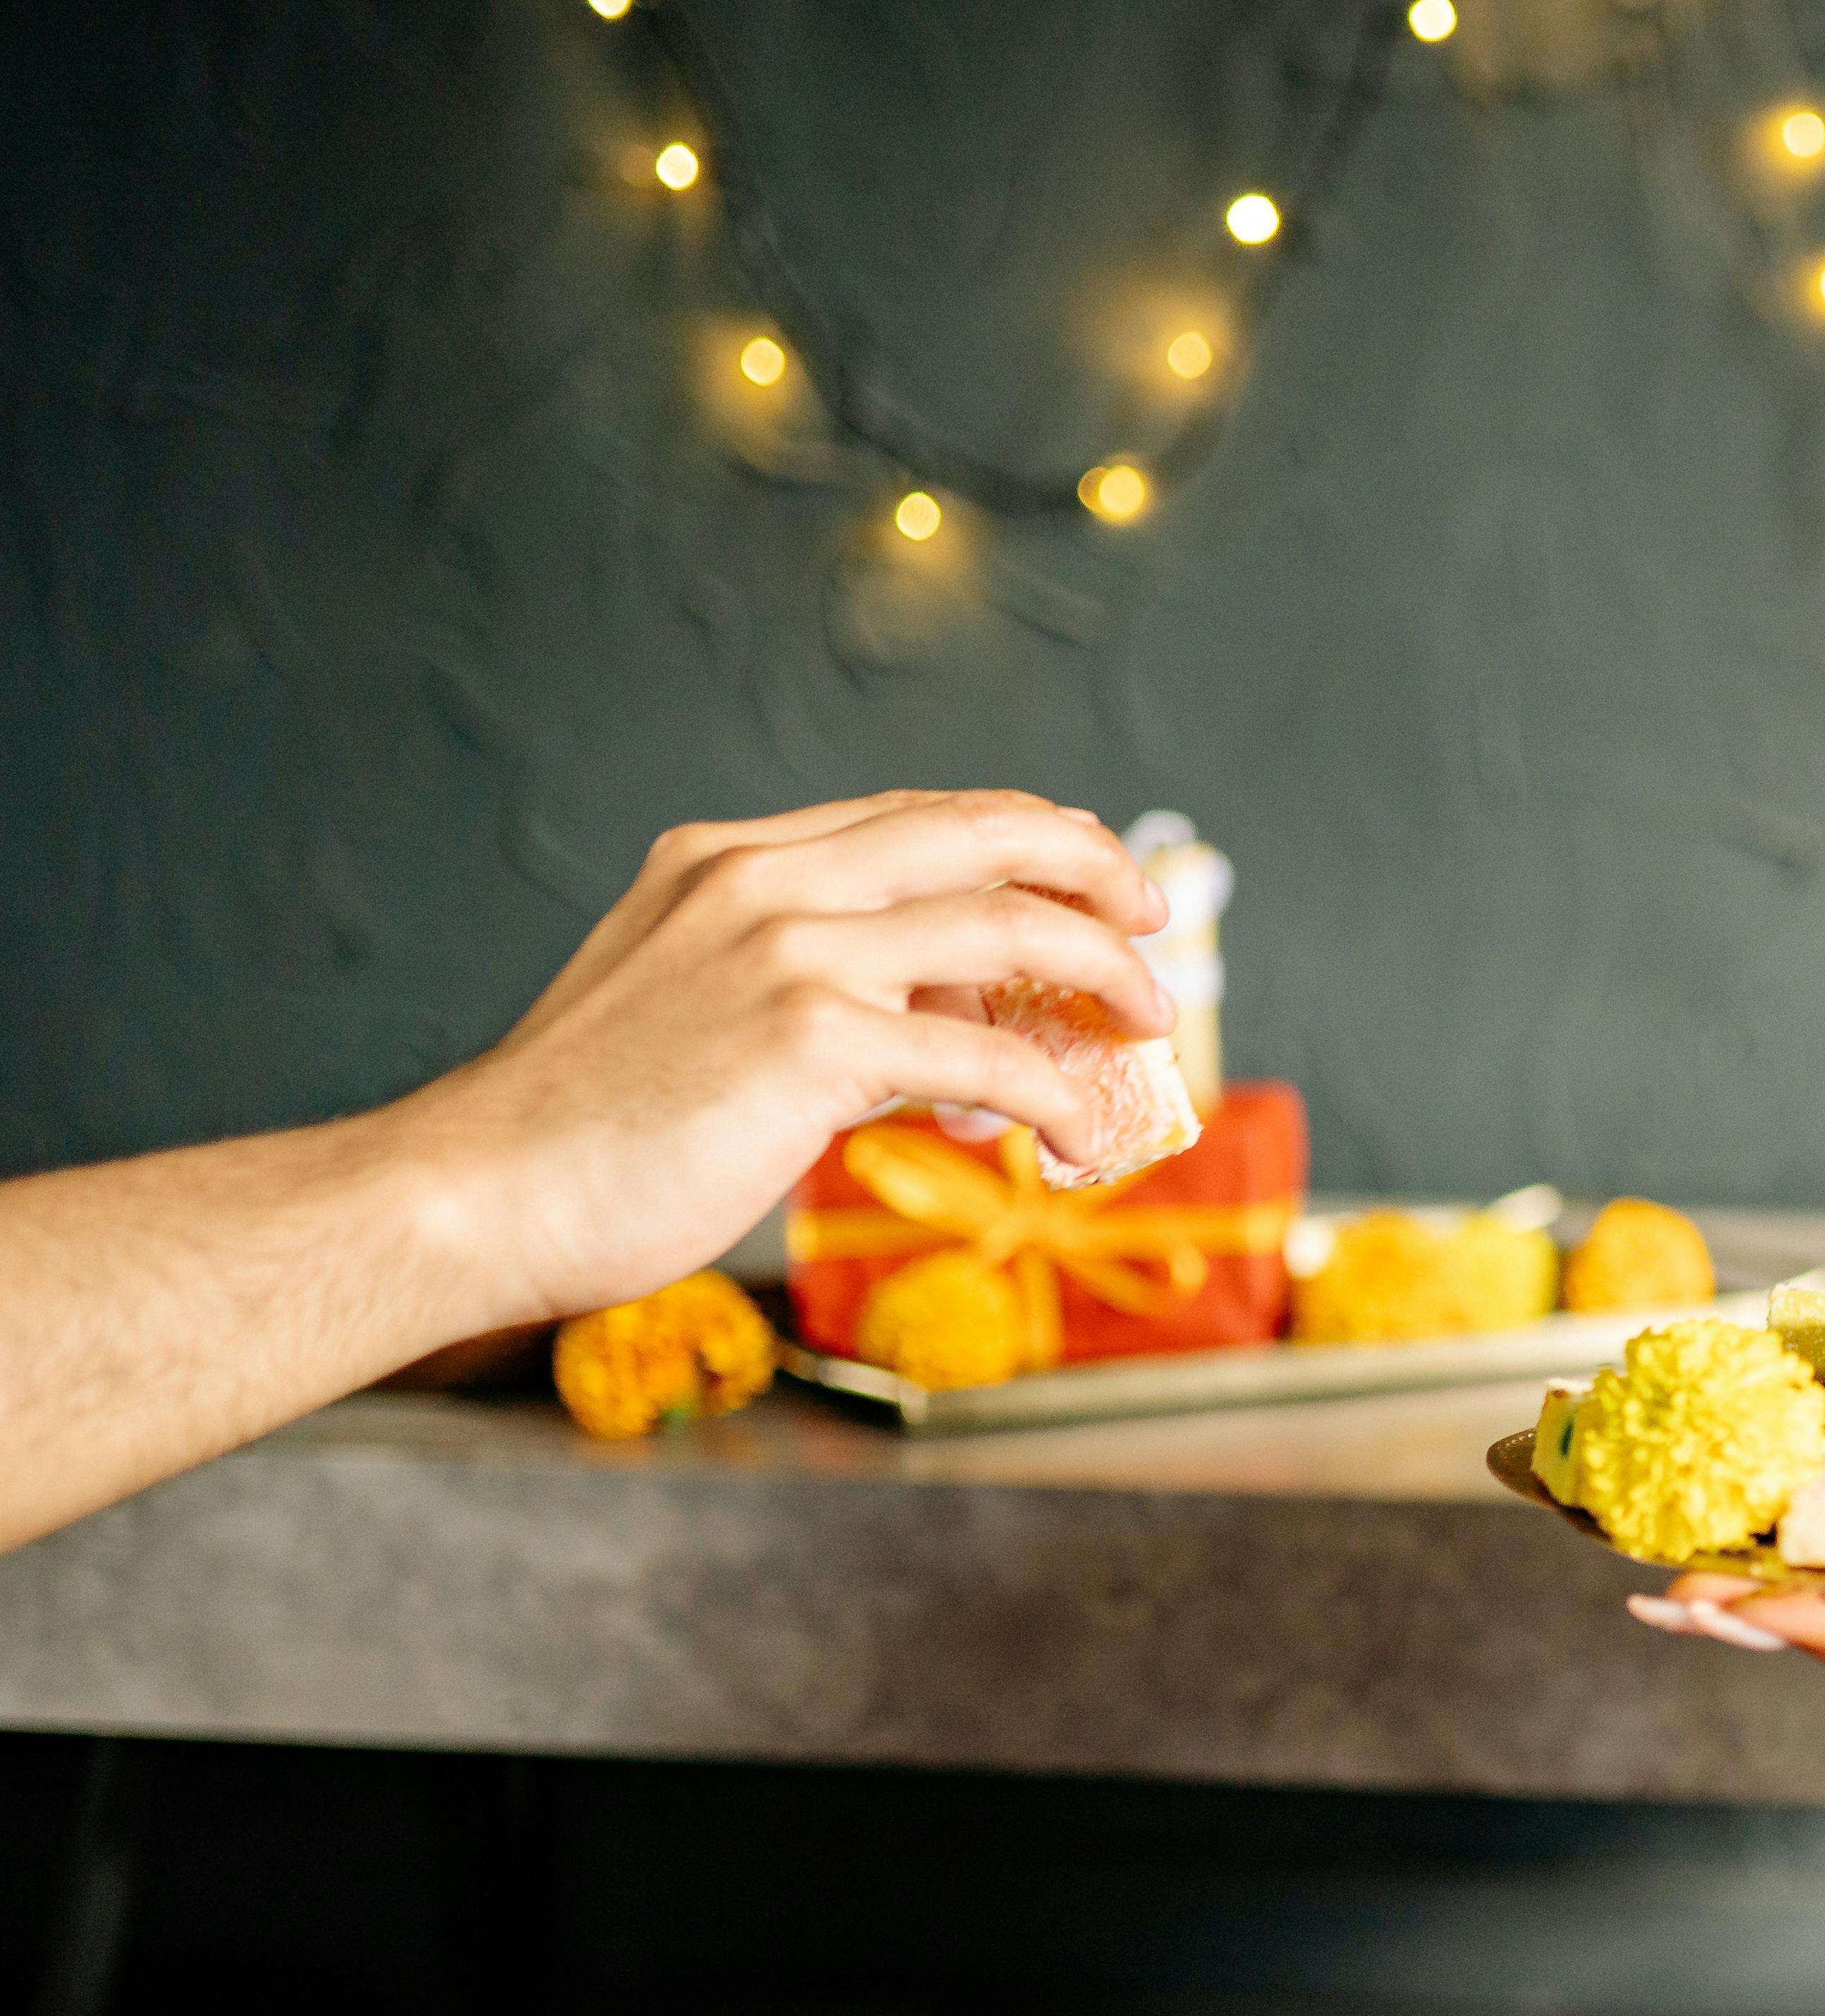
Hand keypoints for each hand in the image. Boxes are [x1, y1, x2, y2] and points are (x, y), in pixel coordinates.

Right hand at [382, 790, 1171, 1327]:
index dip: (1019, 838)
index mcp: (727, 863)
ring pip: (1003, 925)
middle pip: (977, 831)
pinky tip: (1078, 1136)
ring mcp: (787, 952)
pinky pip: (985, 1052)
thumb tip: (940, 1052)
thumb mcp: (691, 1015)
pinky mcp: (811, 1041)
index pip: (913, 816)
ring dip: (1101, 972)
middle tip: (1151, 915)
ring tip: (1148, 1022)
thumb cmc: (579, 1132)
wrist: (476, 1192)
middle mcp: (762, 883)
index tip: (1084, 878)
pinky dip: (1056, 1093)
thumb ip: (810, 1002)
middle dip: (1089, 862)